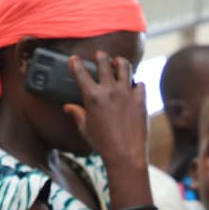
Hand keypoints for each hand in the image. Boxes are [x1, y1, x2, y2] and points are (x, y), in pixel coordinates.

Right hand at [64, 52, 148, 170]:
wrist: (125, 154)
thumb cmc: (102, 143)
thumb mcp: (85, 128)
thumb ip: (77, 114)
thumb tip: (68, 107)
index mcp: (92, 97)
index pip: (81, 72)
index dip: (76, 62)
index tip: (74, 58)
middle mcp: (109, 90)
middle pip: (104, 61)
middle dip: (100, 55)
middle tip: (99, 55)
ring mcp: (126, 93)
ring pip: (124, 65)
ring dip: (119, 62)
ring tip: (117, 63)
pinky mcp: (140, 99)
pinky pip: (140, 83)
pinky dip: (136, 83)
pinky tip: (133, 86)